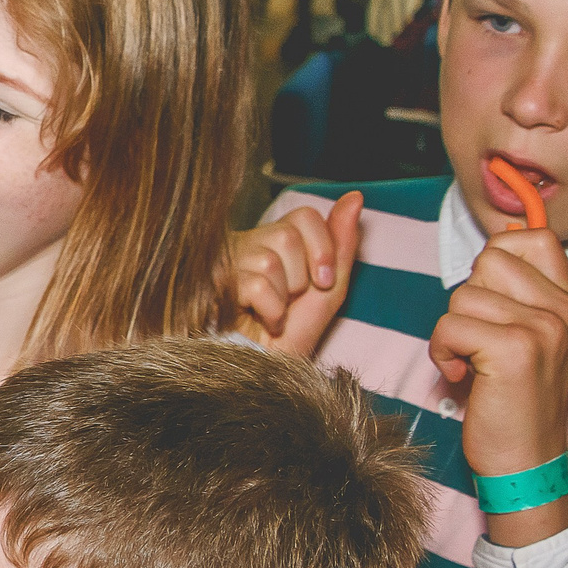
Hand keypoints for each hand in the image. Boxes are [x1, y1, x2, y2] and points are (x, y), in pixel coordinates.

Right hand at [223, 191, 361, 355]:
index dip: (322, 249)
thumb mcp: (330, 288)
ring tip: (273, 315)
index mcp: (273, 240)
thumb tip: (355, 197)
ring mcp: (225, 265)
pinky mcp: (212, 287)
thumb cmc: (296, 334)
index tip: (323, 283)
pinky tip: (258, 322)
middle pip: (287, 236)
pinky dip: (269, 312)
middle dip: (301, 279)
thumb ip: (341, 243)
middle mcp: (246, 245)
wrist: (270, 371)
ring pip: (270, 260)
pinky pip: (255, 286)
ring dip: (283, 299)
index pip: (305, 215)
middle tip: (291, 302)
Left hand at [429, 227, 567, 479]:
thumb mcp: (529, 339)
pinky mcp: (514, 350)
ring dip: (450, 331)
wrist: (525, 461)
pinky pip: (450, 324)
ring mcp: (543, 328)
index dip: (497, 259)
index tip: (490, 300)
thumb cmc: (512, 400)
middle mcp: (563, 311)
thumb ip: (517, 296)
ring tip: (470, 362)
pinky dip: (441, 350)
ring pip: (463, 294)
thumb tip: (494, 244)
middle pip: (487, 261)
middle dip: (467, 300)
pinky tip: (460, 376)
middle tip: (478, 341)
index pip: (535, 239)